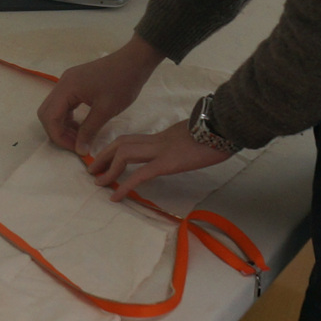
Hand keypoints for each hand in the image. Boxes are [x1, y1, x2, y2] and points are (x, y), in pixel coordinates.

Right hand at [38, 36, 165, 152]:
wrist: (135, 61)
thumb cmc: (122, 84)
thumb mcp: (106, 110)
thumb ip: (89, 131)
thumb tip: (80, 150)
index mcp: (67, 88)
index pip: (50, 117)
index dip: (59, 137)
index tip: (76, 148)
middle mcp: (62, 83)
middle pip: (47, 113)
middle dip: (58, 132)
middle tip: (76, 144)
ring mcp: (68, 82)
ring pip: (54, 109)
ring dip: (63, 125)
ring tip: (80, 137)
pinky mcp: (75, 83)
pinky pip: (64, 104)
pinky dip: (68, 117)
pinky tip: (82, 126)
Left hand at [89, 122, 229, 198]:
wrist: (229, 125)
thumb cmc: (220, 131)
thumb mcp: (198, 138)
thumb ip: (186, 142)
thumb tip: (185, 149)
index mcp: (165, 136)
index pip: (133, 140)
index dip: (114, 148)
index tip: (104, 159)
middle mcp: (159, 140)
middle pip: (122, 143)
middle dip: (103, 155)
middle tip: (91, 170)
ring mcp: (163, 150)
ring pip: (125, 153)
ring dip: (107, 168)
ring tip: (98, 182)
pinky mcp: (169, 162)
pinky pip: (141, 173)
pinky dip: (124, 184)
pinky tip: (115, 196)